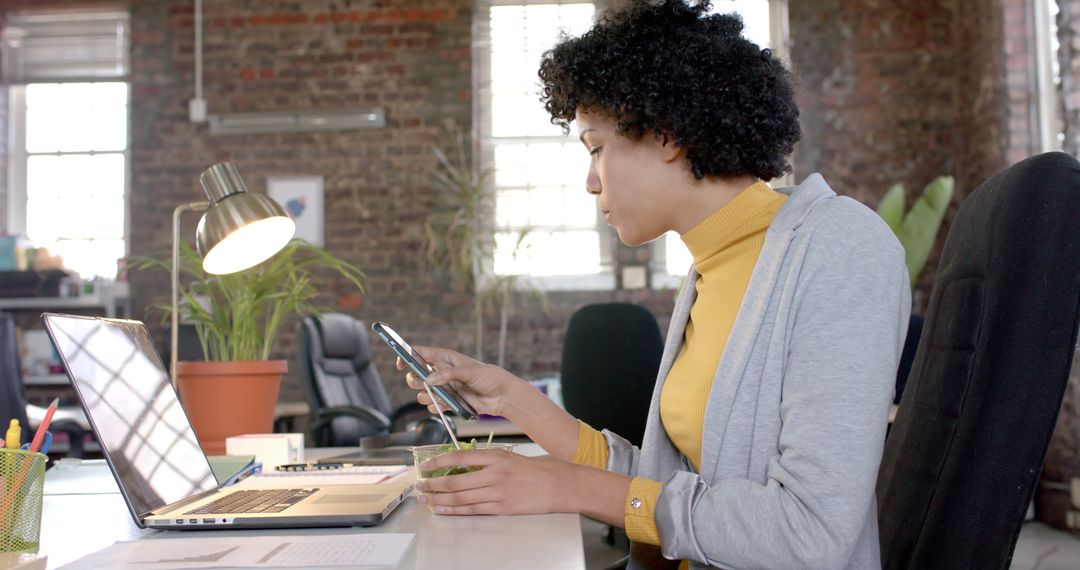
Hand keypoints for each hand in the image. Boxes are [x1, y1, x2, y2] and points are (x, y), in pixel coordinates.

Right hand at [397, 346, 522, 416]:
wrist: (502, 397)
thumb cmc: (490, 377)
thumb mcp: (470, 372)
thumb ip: (449, 375)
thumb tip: (429, 379)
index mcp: (445, 358)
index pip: (419, 353)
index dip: (407, 356)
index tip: (401, 365)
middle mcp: (442, 372)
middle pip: (416, 375)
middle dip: (416, 381)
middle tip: (427, 385)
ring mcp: (444, 388)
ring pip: (422, 393)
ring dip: (427, 397)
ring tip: (441, 397)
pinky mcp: (449, 402)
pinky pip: (433, 406)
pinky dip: (436, 408)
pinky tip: (447, 406)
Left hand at [414, 450, 574, 514]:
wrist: (559, 485)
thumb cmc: (537, 469)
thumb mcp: (510, 456)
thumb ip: (488, 461)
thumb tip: (462, 466)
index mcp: (496, 456)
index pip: (460, 457)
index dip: (439, 462)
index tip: (426, 466)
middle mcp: (495, 473)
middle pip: (455, 481)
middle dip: (433, 484)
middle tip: (419, 485)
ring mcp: (498, 492)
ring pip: (460, 497)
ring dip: (439, 499)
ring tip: (425, 499)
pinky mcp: (502, 508)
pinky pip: (472, 510)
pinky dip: (454, 510)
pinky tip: (442, 508)